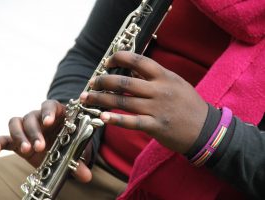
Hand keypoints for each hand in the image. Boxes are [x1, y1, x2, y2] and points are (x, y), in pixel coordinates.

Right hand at [0, 100, 91, 182]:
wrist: (59, 148)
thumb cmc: (68, 143)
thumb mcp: (74, 151)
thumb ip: (78, 161)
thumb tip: (86, 176)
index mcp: (56, 114)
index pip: (50, 105)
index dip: (48, 111)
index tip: (49, 122)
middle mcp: (39, 118)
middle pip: (31, 117)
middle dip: (35, 132)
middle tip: (40, 147)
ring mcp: (26, 128)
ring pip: (16, 123)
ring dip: (20, 136)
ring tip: (27, 151)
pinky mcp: (16, 140)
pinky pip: (4, 137)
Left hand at [80, 51, 207, 153]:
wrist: (206, 129)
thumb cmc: (188, 104)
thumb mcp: (175, 83)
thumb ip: (154, 77)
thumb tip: (131, 70)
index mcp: (164, 76)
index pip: (138, 60)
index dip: (119, 58)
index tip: (106, 62)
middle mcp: (159, 90)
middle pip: (124, 82)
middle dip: (103, 81)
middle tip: (91, 83)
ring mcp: (157, 109)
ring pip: (123, 102)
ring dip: (101, 99)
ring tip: (87, 98)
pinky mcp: (156, 127)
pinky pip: (132, 122)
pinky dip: (116, 119)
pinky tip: (102, 116)